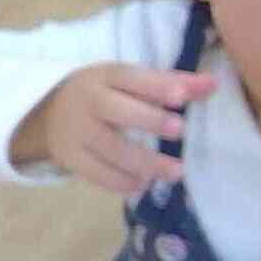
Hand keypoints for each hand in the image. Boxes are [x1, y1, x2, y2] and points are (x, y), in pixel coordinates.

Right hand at [13, 63, 218, 196]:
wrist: (47, 113)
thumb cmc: (103, 94)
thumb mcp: (128, 81)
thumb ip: (170, 83)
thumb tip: (212, 85)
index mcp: (105, 76)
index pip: (132, 79)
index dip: (157, 87)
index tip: (182, 96)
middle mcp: (89, 102)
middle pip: (118, 112)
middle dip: (150, 120)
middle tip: (179, 130)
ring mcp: (77, 132)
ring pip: (111, 149)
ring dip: (146, 163)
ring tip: (176, 172)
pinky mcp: (71, 159)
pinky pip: (98, 175)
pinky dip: (123, 182)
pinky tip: (144, 183)